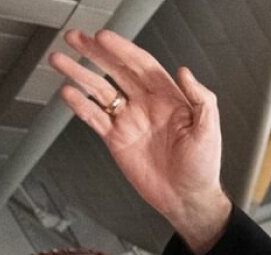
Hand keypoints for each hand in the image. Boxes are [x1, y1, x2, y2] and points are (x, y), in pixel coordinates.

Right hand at [49, 29, 231, 254]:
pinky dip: (79, 104)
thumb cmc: (203, 169)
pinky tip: (68, 92)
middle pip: (117, 71)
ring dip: (80, 74)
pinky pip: (94, 117)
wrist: (188, 199)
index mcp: (169, 100)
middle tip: (77, 38)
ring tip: (60, 60)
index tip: (105, 38)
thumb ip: (202, 100)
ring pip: (100, 90)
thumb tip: (186, 73)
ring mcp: (130, 121)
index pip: (142, 66)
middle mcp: (147, 106)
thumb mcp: (209, 132)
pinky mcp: (116, 138)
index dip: (123, 50)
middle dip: (96, 54)